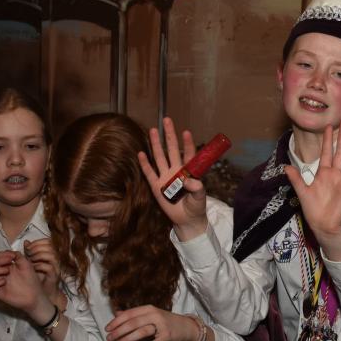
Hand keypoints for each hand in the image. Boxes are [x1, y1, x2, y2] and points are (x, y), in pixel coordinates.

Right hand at [0, 250, 51, 321]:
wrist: (35, 294)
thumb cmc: (31, 279)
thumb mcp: (26, 264)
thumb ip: (18, 255)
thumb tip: (8, 252)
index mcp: (6, 265)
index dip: (0, 255)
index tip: (11, 257)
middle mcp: (0, 273)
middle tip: (9, 263)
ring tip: (7, 271)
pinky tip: (3, 281)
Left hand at [23, 238, 57, 294]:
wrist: (43, 292)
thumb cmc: (38, 276)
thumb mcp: (32, 261)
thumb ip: (30, 251)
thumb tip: (26, 242)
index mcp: (51, 253)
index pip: (48, 241)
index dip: (37, 242)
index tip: (27, 247)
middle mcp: (56, 259)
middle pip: (50, 247)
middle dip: (37, 248)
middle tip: (28, 253)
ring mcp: (57, 267)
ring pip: (51, 256)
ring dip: (38, 256)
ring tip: (30, 260)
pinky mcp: (55, 275)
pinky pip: (49, 267)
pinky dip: (39, 266)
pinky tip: (33, 268)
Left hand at [105, 305, 198, 340]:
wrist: (186, 326)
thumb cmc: (165, 321)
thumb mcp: (150, 314)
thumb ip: (134, 314)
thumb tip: (117, 314)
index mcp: (148, 309)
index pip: (129, 314)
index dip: (117, 321)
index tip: (107, 329)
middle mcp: (155, 315)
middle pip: (133, 323)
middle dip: (119, 331)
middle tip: (109, 339)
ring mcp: (162, 326)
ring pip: (142, 332)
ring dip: (128, 339)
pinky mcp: (167, 337)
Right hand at [138, 117, 208, 238]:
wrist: (187, 220)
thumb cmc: (196, 207)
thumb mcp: (200, 198)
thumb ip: (197, 188)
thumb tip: (189, 180)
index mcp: (189, 171)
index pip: (189, 154)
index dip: (188, 143)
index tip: (186, 132)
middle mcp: (176, 171)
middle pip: (172, 149)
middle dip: (170, 135)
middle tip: (167, 120)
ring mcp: (165, 177)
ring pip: (160, 157)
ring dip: (156, 144)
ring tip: (153, 130)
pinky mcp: (156, 187)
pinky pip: (149, 173)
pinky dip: (145, 164)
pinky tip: (141, 152)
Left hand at [284, 120, 340, 259]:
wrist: (323, 225)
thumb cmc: (313, 210)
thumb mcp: (302, 192)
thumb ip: (296, 178)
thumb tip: (286, 166)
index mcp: (324, 173)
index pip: (326, 152)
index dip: (327, 139)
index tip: (329, 126)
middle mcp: (335, 174)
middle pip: (340, 151)